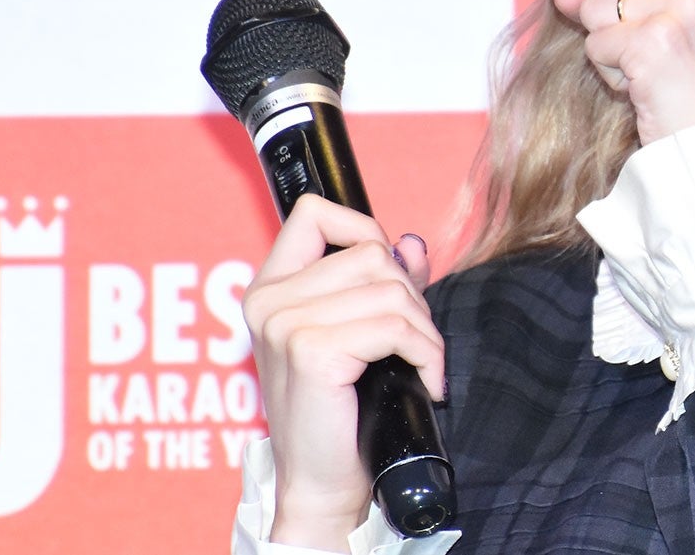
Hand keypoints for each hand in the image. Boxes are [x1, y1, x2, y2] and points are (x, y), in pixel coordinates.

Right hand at [241, 194, 444, 550]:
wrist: (325, 481)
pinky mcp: (311, 352)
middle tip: (412, 340)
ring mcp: (284, 324)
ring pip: (390, 288)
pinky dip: (426, 353)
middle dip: (410, 293)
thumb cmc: (341, 409)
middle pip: (371, 251)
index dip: (363, 228)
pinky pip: (395, 327)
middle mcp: (268, 300)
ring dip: (423, 328)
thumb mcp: (357, 334)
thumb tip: (413, 243)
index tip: (387, 274)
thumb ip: (380, 284)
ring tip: (419, 362)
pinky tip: (425, 381)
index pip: (314, 212)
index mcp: (270, 288)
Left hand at [551, 0, 694, 144]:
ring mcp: (683, 8)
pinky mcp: (656, 42)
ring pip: (592, 9)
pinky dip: (612, 75)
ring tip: (656, 73)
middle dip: (611, 17)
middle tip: (658, 53)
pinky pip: (594, 45)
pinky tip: (650, 89)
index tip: (664, 26)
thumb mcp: (668, 27)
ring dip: (611, 50)